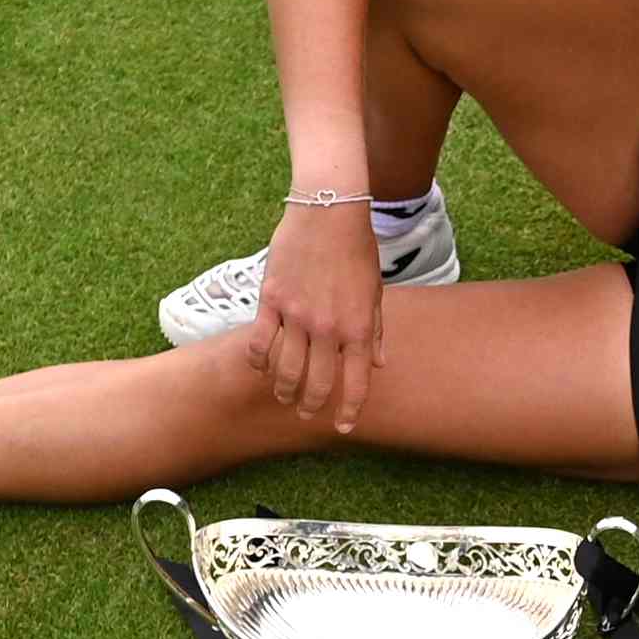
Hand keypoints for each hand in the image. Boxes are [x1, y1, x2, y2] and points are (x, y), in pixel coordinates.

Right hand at [251, 202, 384, 435]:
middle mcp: (327, 328)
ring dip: (285, 389)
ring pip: (286, 368)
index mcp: (358, 327)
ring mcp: (296, 316)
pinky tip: (260, 366)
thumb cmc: (357, 248)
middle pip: (317, 382)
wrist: (328, 211)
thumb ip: (375, 330)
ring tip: (284, 396)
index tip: (345, 427)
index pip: (356, 381)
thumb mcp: (375, 290)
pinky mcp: (271, 300)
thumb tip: (379, 363)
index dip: (350, 409)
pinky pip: (260, 340)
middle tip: (307, 413)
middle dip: (313, 404)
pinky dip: (259, 359)